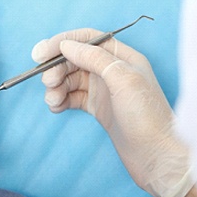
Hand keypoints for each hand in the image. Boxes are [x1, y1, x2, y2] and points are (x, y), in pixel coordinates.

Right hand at [31, 29, 193, 196]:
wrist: (156, 156)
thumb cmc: (148, 117)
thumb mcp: (122, 79)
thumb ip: (95, 58)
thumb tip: (67, 45)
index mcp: (122, 57)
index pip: (87, 39)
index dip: (61, 43)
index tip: (39, 54)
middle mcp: (112, 70)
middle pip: (74, 59)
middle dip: (57, 69)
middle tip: (48, 82)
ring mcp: (104, 90)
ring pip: (70, 79)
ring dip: (56, 87)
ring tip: (53, 100)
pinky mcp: (97, 108)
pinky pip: (72, 97)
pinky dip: (61, 100)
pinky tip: (57, 108)